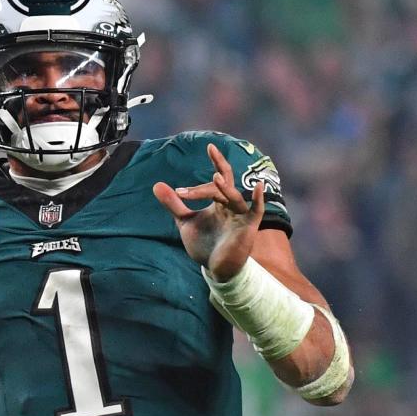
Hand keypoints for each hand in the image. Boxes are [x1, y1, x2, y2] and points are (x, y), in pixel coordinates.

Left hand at [152, 143, 264, 281]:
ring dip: (225, 188)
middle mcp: (232, 205)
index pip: (219, 177)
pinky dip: (259, 198)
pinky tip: (259, 186)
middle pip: (224, 185)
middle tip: (198, 170)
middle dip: (213, 177)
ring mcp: (241, 215)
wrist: (215, 269)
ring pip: (234, 196)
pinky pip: (257, 210)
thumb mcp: (185, 221)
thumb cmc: (204, 244)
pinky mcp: (249, 227)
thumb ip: (174, 204)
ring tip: (215, 178)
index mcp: (219, 201)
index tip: (209, 147)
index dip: (216, 162)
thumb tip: (156, 185)